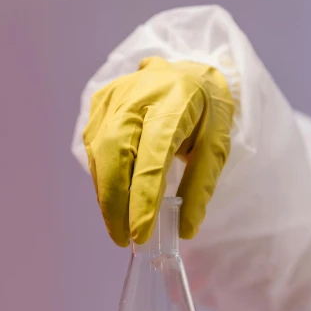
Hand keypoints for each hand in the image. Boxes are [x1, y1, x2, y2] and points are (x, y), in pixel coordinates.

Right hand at [83, 57, 233, 245]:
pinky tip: (115, 197)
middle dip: (115, 202)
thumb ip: (200, 186)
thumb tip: (184, 229)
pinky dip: (103, 178)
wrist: (189, 73)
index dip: (143, 198)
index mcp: (174, 101)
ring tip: (120, 225)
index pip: (152, 156)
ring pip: (99, 153)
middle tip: (124, 238)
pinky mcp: (100, 104)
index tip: (140, 234)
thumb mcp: (216, 146)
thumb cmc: (206, 112)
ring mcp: (113, 96)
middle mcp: (137, 94)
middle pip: (114, 153)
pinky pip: (94, 147)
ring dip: (106, 195)